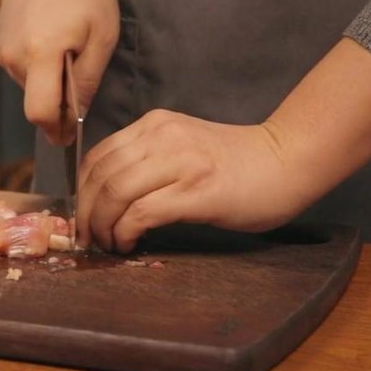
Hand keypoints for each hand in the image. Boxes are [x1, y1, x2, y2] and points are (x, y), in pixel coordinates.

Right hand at [0, 0, 119, 145]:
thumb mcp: (103, 34)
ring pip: (30, 88)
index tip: (69, 136)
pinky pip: (23, 72)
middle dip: (58, 104)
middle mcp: (15, 57)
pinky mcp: (0, 46)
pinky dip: (40, 69)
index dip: (55, 129)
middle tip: (82, 82)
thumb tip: (77, 114)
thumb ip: (89, 78)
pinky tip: (54, 43)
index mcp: (42, 53)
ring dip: (50, 84)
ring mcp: (3, 52)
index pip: (40, 112)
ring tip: (70, 51)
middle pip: (36, 102)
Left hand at [76, 110, 303, 252]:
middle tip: (88, 238)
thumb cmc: (238, 163)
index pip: (98, 157)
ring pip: (114, 193)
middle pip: (100, 176)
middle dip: (86, 213)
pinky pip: (140, 213)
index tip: (84, 217)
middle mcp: (161, 137)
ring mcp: (179, 162)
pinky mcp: (194, 191)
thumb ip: (148, 162)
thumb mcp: (182, 149)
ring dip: (102, 226)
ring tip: (107, 244)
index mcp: (154, 126)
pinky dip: (125, 232)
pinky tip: (129, 244)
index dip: (82, 191)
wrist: (288, 161)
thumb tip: (108, 199)